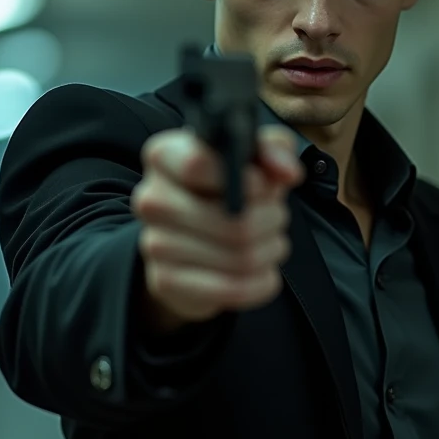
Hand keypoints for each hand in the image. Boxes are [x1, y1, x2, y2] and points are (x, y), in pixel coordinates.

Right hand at [130, 124, 305, 326]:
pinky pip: (234, 288)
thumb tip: (287, 172)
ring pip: (241, 257)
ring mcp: (154, 244)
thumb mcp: (253, 158)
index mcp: (165, 157)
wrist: (193, 241)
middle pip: (235, 219)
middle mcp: (151, 198)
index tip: (264, 186)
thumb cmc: (226, 190)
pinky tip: (262, 271)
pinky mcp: (166, 282)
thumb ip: (274, 150)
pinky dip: (262, 282)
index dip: (247, 180)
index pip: (198, 165)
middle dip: (272, 220)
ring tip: (268, 242)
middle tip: (276, 217)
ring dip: (271, 250)